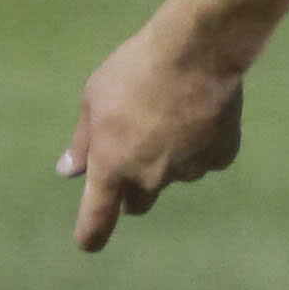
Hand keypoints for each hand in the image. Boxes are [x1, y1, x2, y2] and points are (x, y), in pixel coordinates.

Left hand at [58, 5, 247, 251]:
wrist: (195, 48)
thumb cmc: (134, 68)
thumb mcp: (93, 97)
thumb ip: (83, 141)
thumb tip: (68, 171)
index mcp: (110, 167)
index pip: (97, 221)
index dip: (91, 234)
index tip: (89, 241)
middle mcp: (149, 178)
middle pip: (139, 202)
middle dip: (133, 188)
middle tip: (135, 149)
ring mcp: (188, 169)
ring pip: (175, 176)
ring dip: (170, 159)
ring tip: (174, 115)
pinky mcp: (221, 155)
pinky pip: (208, 159)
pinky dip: (203, 146)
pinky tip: (203, 116)